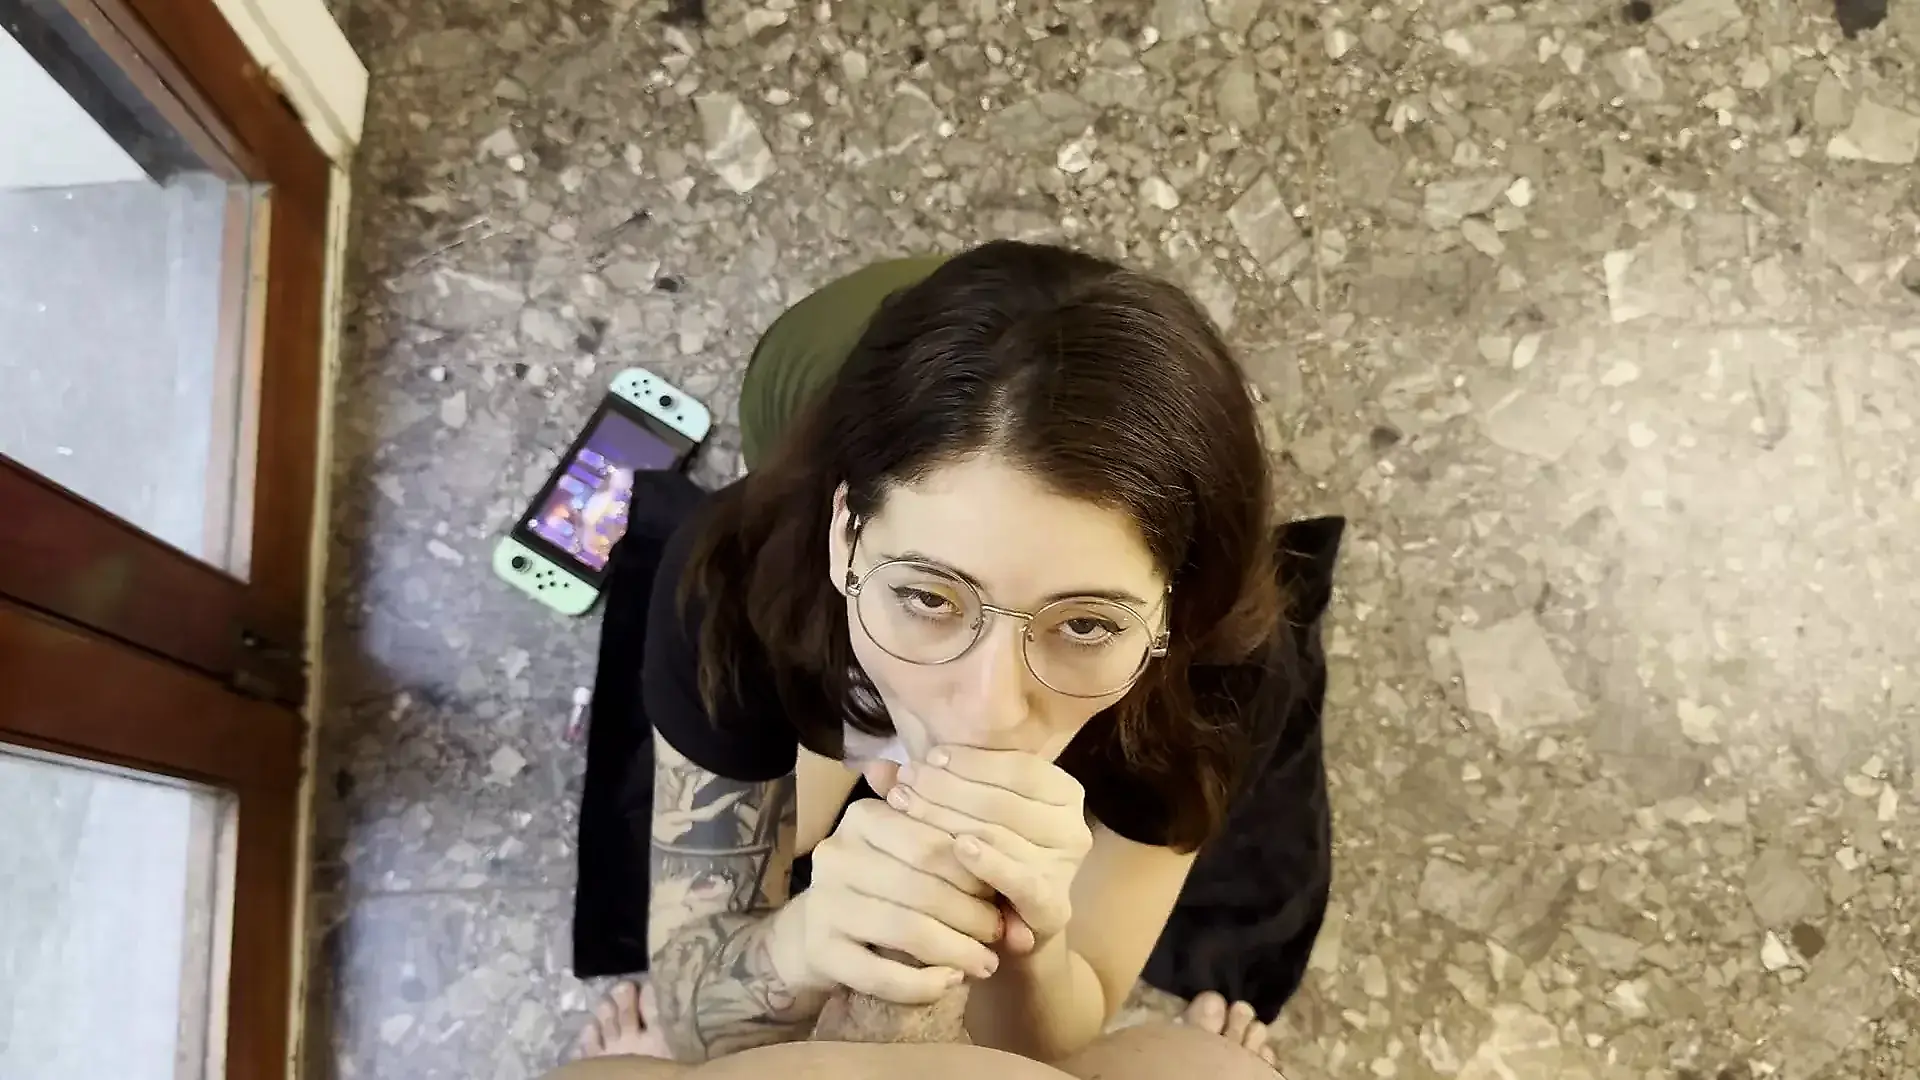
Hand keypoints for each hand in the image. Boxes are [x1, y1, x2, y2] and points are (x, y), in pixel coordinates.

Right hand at [786, 797, 1003, 1003]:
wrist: (816, 932)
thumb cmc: (882, 888)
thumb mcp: (911, 860)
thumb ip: (957, 858)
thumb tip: (1022, 877)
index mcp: (865, 817)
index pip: (933, 843)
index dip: (975, 874)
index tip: (1003, 895)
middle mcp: (837, 853)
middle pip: (922, 886)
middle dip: (971, 915)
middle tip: (1000, 934)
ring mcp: (823, 902)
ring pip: (905, 929)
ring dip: (956, 951)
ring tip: (987, 963)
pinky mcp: (819, 950)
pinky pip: (879, 974)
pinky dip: (922, 984)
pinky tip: (950, 983)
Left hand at [888, 747, 1092, 953]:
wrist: (1001, 936)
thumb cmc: (978, 863)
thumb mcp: (956, 816)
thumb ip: (925, 791)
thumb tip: (875, 766)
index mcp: (1060, 792)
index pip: (1013, 766)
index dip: (967, 762)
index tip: (923, 760)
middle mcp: (1072, 826)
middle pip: (1003, 799)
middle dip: (948, 791)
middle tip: (903, 788)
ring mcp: (1066, 867)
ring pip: (1003, 834)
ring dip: (952, 821)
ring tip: (910, 812)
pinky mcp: (1055, 905)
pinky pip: (1021, 877)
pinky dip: (990, 862)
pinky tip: (959, 849)